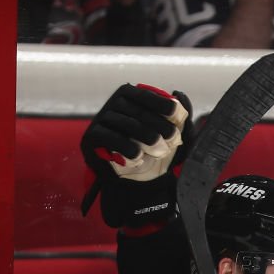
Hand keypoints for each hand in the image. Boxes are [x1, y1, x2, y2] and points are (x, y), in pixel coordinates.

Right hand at [80, 84, 193, 228]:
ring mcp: (102, 118)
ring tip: (159, 151)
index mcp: (132, 95)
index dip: (165, 108)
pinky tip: (139, 158)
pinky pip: (113, 139)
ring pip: (129, 126)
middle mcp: (115, 102)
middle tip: (172, 141)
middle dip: (161, 128)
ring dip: (149, 140)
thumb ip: (181, 114)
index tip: (178, 119)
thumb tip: (179, 94)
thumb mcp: (173, 134)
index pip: (149, 96)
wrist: (138, 179)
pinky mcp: (93, 136)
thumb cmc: (155, 150)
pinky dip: (129, 150)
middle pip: (141, 113)